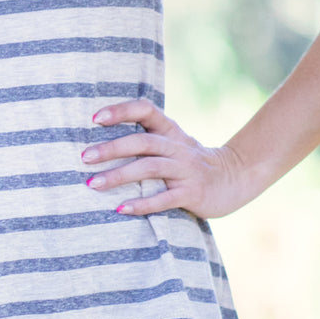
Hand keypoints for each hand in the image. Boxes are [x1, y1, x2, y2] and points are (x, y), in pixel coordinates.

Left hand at [81, 100, 260, 219]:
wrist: (235, 178)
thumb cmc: (191, 162)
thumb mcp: (173, 143)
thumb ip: (147, 139)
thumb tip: (101, 140)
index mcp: (170, 131)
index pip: (146, 110)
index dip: (121, 111)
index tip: (95, 118)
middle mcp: (177, 147)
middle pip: (141, 141)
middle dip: (111, 148)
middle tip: (84, 157)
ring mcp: (185, 170)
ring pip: (149, 168)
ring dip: (119, 176)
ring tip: (93, 184)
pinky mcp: (192, 193)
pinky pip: (164, 198)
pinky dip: (142, 204)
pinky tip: (121, 208)